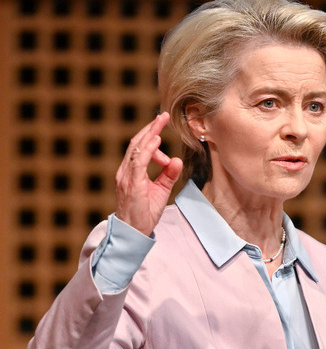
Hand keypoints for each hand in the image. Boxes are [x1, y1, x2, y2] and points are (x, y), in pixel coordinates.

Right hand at [114, 113, 182, 236]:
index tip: (163, 127)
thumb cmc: (144, 213)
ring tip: (160, 122)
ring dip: (149, 134)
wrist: (133, 232)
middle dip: (151, 128)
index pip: (139, 148)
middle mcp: (125, 171)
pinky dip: (147, 150)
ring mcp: (126, 177)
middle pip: (137, 143)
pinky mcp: (131, 184)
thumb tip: (177, 160)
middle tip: (164, 116)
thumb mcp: (161, 191)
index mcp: (131, 172)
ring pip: (136, 149)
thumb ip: (168, 175)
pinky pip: (138, 162)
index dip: (151, 136)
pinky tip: (156, 141)